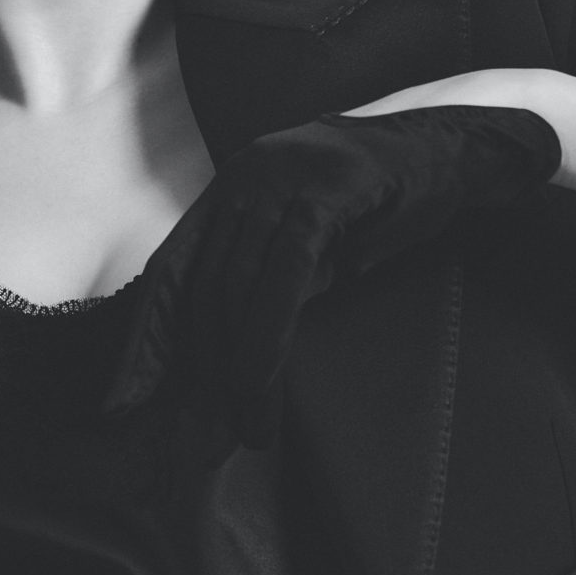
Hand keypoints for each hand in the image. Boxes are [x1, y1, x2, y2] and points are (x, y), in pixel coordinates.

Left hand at [102, 105, 560, 458]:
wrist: (452, 146)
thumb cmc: (383, 201)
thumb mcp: (311, 238)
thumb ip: (267, 277)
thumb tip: (224, 354)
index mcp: (232, 189)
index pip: (172, 269)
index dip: (147, 335)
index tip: (123, 394)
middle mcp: (243, 179)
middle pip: (201, 287)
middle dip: (194, 367)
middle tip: (200, 428)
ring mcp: (279, 181)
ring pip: (237, 290)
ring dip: (236, 369)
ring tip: (246, 427)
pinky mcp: (321, 194)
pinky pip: (282, 279)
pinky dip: (266, 338)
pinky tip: (262, 382)